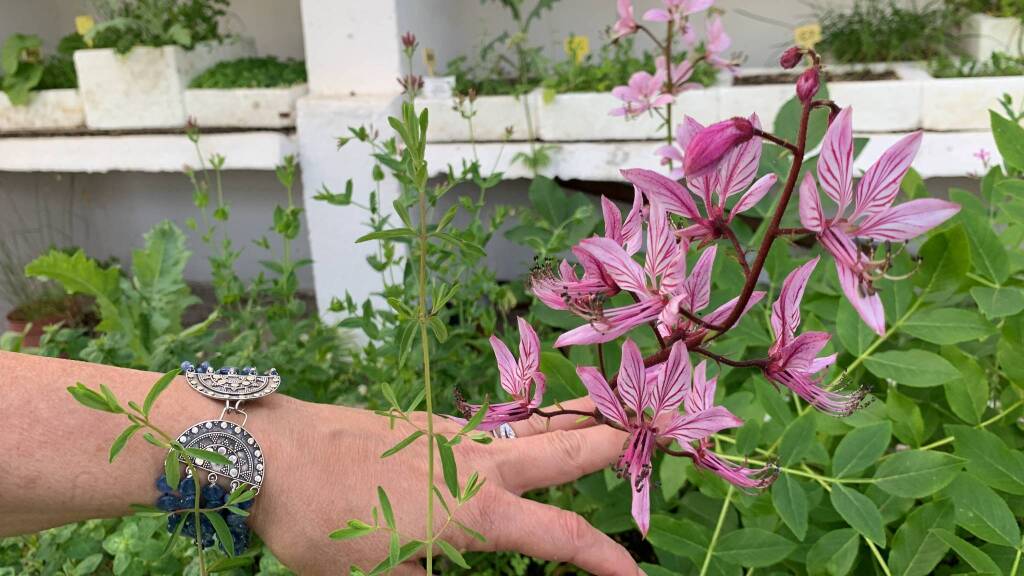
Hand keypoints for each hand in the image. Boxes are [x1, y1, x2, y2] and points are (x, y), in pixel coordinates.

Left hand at [249, 395, 642, 574]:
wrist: (269, 451)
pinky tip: (503, 447)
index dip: (605, 559)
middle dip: (612, 439)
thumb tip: (442, 570)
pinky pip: (485, 430)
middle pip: (563, 447)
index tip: (637, 575)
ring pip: (527, 430)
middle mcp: (473, 463)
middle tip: (654, 428)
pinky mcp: (421, 423)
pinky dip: (517, 434)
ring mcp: (448, 435)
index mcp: (472, 509)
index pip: (561, 534)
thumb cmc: (320, 521)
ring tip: (596, 425)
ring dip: (569, 428)